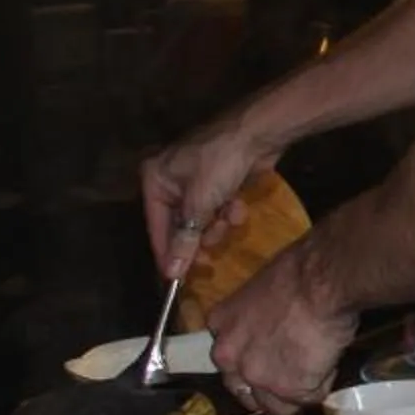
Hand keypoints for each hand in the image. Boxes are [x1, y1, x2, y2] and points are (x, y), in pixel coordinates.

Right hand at [143, 113, 278, 278]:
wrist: (259, 133)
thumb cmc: (220, 164)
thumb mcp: (200, 203)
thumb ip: (185, 239)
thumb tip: (171, 273)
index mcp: (155, 180)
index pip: (156, 227)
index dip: (168, 253)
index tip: (176, 280)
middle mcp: (171, 180)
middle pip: (181, 225)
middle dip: (201, 235)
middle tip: (213, 250)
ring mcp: (196, 181)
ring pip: (203, 220)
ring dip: (219, 223)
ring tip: (230, 216)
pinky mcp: (220, 182)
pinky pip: (219, 208)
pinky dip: (230, 210)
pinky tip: (239, 205)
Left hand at [207, 242, 352, 414]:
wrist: (322, 282)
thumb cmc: (297, 271)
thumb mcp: (259, 289)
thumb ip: (256, 316)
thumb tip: (275, 322)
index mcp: (220, 327)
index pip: (228, 359)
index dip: (251, 359)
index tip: (269, 355)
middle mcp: (230, 358)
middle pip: (244, 390)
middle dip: (266, 387)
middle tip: (292, 373)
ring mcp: (258, 377)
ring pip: (275, 406)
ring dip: (294, 394)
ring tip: (316, 372)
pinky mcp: (289, 390)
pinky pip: (309, 399)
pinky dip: (321, 386)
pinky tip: (330, 364)